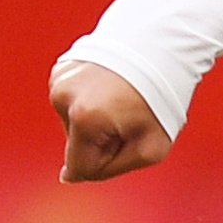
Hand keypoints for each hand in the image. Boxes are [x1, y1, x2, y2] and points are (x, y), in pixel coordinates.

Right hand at [53, 62, 172, 181]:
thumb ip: (111, 169)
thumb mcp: (150, 149)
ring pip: (72, 123)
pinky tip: (110, 86)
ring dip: (96, 120)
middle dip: (102, 140)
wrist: (162, 45)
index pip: (80, 169)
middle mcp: (64, 98)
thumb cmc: (161, 98)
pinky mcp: (61, 70)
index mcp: (85, 119)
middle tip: (130, 115)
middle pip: (76, 145)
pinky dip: (90, 100)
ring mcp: (60, 81)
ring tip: (122, 98)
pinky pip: (71, 102)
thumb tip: (69, 177)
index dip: (107, 163)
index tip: (126, 142)